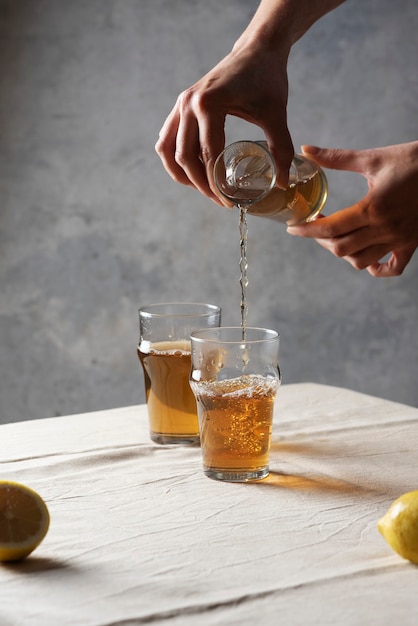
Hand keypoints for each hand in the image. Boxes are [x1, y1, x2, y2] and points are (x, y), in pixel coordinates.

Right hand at [155, 41, 293, 205]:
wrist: (256, 50)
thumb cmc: (266, 78)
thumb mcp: (276, 114)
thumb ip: (280, 149)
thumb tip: (283, 183)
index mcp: (209, 104)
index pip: (208, 155)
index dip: (217, 184)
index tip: (229, 202)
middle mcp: (188, 104)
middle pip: (185, 158)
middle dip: (201, 185)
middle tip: (220, 201)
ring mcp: (181, 104)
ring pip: (168, 151)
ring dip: (182, 175)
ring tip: (203, 190)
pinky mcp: (180, 106)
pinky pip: (167, 139)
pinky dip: (176, 159)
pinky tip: (193, 172)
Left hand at [287, 143, 417, 276]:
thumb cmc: (412, 160)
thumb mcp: (373, 158)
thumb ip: (336, 158)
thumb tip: (307, 150)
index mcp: (373, 208)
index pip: (330, 228)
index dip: (306, 230)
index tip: (293, 227)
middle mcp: (386, 229)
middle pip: (341, 248)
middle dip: (320, 240)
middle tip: (314, 227)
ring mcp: (400, 240)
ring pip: (361, 262)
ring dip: (343, 253)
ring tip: (335, 238)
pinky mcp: (412, 244)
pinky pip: (392, 268)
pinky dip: (376, 269)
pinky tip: (366, 258)